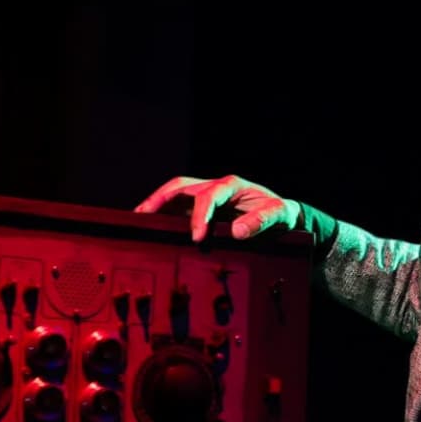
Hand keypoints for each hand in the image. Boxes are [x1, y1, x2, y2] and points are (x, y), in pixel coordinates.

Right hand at [135, 173, 301, 244]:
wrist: (283, 215)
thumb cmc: (280, 214)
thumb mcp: (278, 215)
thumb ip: (260, 221)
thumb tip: (237, 232)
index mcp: (232, 185)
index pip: (208, 195)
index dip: (200, 215)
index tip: (197, 236)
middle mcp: (216, 186)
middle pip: (181, 186)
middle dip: (160, 199)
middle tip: (143, 216)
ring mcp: (207, 195)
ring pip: (175, 193)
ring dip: (156, 204)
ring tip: (137, 219)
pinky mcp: (203, 207)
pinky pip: (178, 206)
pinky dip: (163, 214)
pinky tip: (151, 226)